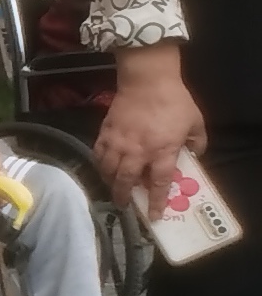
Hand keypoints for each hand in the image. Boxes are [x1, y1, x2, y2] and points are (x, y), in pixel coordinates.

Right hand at [97, 46, 206, 215]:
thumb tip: (193, 154)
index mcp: (161, 151)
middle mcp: (137, 151)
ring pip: (108, 170)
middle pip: (126, 181)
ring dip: (110, 182)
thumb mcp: (196, 122)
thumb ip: (197, 142)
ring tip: (113, 187)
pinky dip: (99, 164)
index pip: (158, 182)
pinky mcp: (105, 132)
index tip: (153, 215)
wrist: (148, 80)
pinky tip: (102, 167)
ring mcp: (118, 142)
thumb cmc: (175, 101)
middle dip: (124, 196)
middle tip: (124, 203)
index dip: (155, 201)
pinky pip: (97, 154)